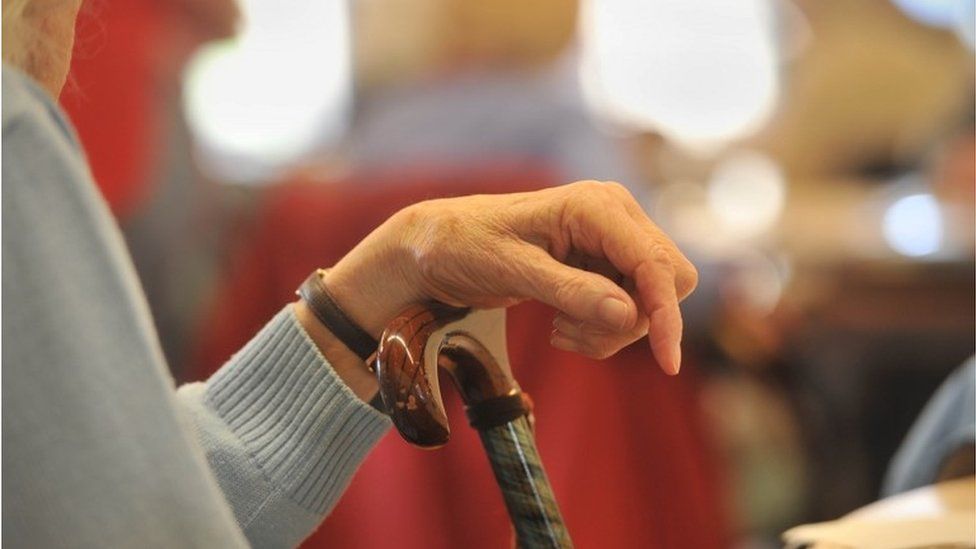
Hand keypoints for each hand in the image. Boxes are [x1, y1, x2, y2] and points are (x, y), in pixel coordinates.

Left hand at [319, 181, 696, 375]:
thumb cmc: (466, 245)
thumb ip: (569, 290)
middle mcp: (615, 214)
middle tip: (570, 333)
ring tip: (558, 328)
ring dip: (609, 329)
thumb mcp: (510, 270)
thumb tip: (629, 315)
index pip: (656, 264)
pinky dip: (600, 327)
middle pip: (666, 283)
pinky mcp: (606, 260)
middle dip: (630, 322)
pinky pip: (630, 306)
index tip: (666, 363)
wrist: (441, 245)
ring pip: (649, 301)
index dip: (666, 315)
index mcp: (596, 205)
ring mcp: (613, 237)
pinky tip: (560, 323)